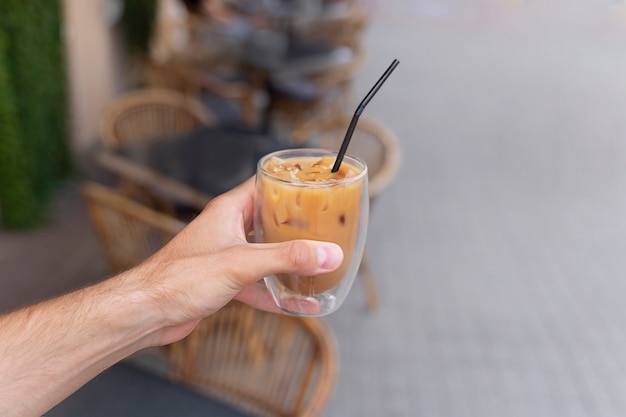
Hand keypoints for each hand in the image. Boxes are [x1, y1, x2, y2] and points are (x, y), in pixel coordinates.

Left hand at [131, 177, 343, 345]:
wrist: (147, 312)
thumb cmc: (179, 278)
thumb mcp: (241, 263)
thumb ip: (287, 258)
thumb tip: (327, 254)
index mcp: (229, 210)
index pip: (266, 185)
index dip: (292, 184)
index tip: (318, 188)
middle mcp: (228, 229)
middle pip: (270, 220)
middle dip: (298, 226)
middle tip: (327, 228)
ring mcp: (226, 256)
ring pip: (266, 253)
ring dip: (289, 260)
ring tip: (318, 264)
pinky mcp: (224, 282)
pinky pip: (258, 284)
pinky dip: (277, 293)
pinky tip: (298, 303)